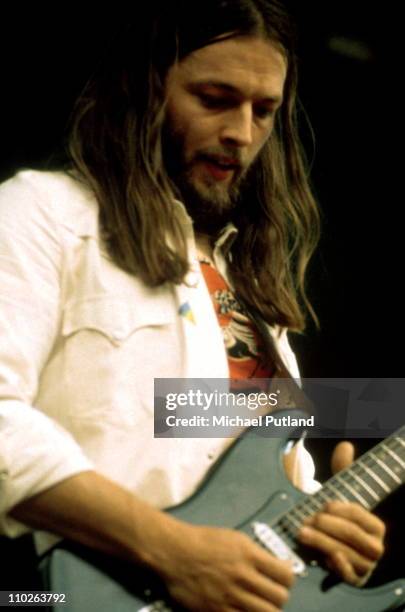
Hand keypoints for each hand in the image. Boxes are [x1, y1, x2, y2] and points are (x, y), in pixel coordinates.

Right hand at [160, 523, 294, 610]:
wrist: (175, 552)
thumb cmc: (203, 541)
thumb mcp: (235, 538)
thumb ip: (257, 554)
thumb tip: (278, 567)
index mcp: (249, 554)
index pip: (286, 575)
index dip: (287, 578)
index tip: (282, 578)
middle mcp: (242, 576)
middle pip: (280, 598)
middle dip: (279, 596)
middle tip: (272, 594)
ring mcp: (230, 596)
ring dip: (267, 609)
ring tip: (260, 604)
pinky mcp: (217, 611)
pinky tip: (244, 609)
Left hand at [297, 441, 385, 585]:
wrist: (337, 551)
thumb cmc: (339, 520)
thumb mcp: (341, 495)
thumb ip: (343, 471)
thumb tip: (345, 445)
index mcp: (376, 526)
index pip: (358, 514)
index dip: (339, 509)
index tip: (323, 504)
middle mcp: (375, 547)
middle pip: (350, 534)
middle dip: (326, 525)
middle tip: (307, 519)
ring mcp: (365, 565)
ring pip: (345, 552)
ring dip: (322, 542)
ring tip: (302, 532)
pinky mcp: (354, 579)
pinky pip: (348, 575)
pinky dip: (337, 566)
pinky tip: (323, 558)